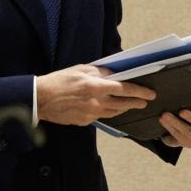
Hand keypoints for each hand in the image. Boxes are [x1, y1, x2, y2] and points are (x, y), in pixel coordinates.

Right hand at [36, 64, 156, 126]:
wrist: (40, 99)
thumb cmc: (58, 81)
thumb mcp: (79, 69)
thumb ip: (99, 72)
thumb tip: (114, 74)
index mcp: (95, 86)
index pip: (124, 89)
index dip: (139, 91)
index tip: (150, 93)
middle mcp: (96, 102)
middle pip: (123, 104)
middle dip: (137, 103)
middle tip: (145, 102)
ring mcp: (91, 114)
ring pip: (114, 113)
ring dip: (124, 108)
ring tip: (130, 105)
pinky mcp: (85, 121)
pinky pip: (102, 117)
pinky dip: (108, 112)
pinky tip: (109, 109)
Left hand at [159, 109, 190, 147]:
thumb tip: (188, 92)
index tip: (182, 111)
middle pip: (189, 131)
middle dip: (176, 122)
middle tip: (165, 114)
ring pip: (180, 136)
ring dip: (169, 126)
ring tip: (161, 118)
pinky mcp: (181, 145)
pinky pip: (172, 142)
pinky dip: (166, 136)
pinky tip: (160, 130)